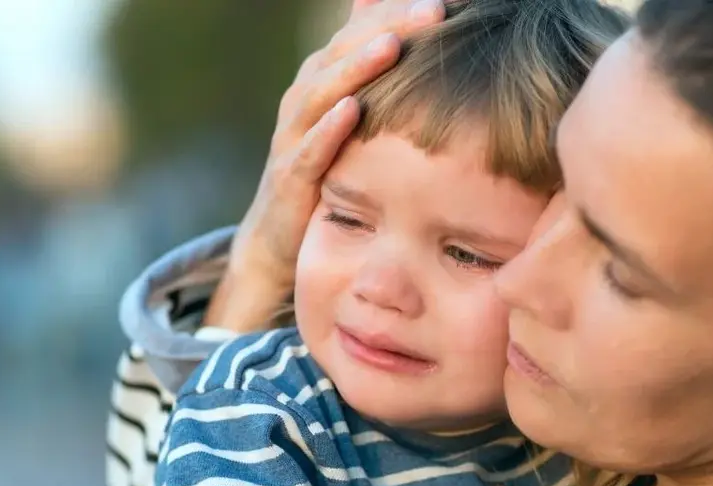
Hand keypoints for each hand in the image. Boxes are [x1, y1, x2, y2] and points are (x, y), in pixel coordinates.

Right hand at [208, 0, 447, 331]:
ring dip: (357, 68)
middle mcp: (305, 97)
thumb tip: (382, 9)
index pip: (363, 30)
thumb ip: (366, 65)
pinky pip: (309, 150)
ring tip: (392, 46)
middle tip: (433, 9)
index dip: (399, 10)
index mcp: (324, 77)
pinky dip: (328, 129)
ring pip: (323, 92)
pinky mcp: (290, 178)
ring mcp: (293, 135)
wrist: (279, 236)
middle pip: (344, 51)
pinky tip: (351, 110)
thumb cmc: (328, 169)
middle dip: (388, 26)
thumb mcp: (351, 114)